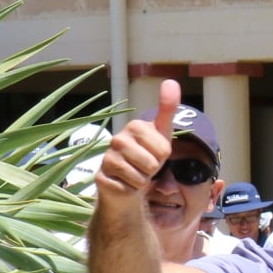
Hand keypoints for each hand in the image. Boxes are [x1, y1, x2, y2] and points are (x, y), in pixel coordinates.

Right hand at [95, 78, 177, 203]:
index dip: (163, 157)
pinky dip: (130, 191)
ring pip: (140, 179)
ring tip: (134, 174)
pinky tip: (123, 184)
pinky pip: (128, 190)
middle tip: (143, 166)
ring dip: (141, 181)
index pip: (164, 150)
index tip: (153, 153)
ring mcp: (106, 159)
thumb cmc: (146, 155)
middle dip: (152, 170)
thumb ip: (167, 109)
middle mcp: (117, 139)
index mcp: (134, 126)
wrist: (126, 182)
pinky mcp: (100, 179)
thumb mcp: (162, 133)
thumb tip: (171, 81)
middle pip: (152, 164)